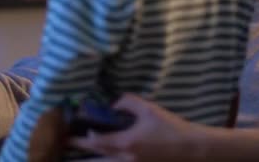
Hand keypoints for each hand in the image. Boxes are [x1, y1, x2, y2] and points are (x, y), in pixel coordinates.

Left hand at [71, 94, 197, 161]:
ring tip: (76, 158)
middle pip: (96, 159)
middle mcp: (126, 159)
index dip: (81, 139)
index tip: (69, 134)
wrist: (192, 149)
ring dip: (91, 161)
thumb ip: (127, 102)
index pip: (96, 143)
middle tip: (66, 146)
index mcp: (127, 143)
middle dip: (80, 153)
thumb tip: (112, 105)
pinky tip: (102, 158)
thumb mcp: (149, 109)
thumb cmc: (171, 127)